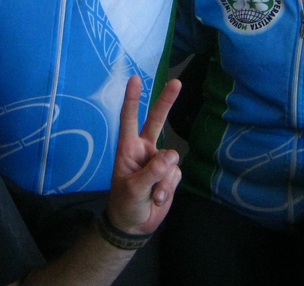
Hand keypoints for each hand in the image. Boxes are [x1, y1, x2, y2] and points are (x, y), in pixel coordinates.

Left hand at [105, 76, 182, 235]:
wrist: (134, 224)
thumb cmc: (125, 203)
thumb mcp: (133, 189)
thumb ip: (152, 172)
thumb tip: (171, 156)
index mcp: (128, 148)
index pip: (129, 119)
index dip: (132, 99)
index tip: (135, 79)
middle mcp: (144, 149)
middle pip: (157, 121)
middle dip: (167, 101)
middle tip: (177, 82)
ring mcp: (159, 161)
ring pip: (172, 159)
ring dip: (164, 180)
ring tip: (151, 194)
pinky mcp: (170, 174)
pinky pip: (176, 174)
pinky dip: (168, 188)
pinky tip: (158, 198)